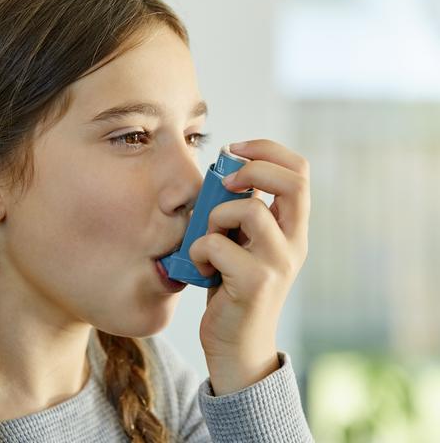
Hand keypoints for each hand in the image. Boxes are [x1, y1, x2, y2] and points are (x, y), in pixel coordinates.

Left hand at [189, 139, 309, 394]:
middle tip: (226, 182)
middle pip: (293, 180)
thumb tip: (222, 172)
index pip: (299, 171)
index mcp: (291, 228)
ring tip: (206, 241)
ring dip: (215, 217)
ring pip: (249, 210)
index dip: (266, 150)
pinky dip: (198, 250)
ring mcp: (279, 263)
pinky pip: (217, 245)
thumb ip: (239, 212)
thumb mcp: (240, 243)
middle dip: (253, 168)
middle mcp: (294, 243)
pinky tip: (199, 269)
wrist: (236, 346)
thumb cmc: (230, 288)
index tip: (234, 150)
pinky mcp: (256, 283)